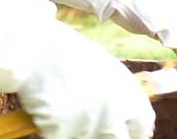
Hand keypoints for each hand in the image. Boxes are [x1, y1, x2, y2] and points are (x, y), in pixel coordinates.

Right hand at [0, 0, 153, 138]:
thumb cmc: (67, 52)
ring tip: (63, 104)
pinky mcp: (62, 134)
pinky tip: (47, 106)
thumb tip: (121, 116)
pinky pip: (58, 138)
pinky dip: (51, 128)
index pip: (142, 127)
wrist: (33, 47)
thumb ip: (117, 94)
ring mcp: (88, 126)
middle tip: (87, 124)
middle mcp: (114, 113)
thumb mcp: (103, 67)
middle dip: (104, 135)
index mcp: (128, 93)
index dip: (131, 131)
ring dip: (74, 130)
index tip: (121, 130)